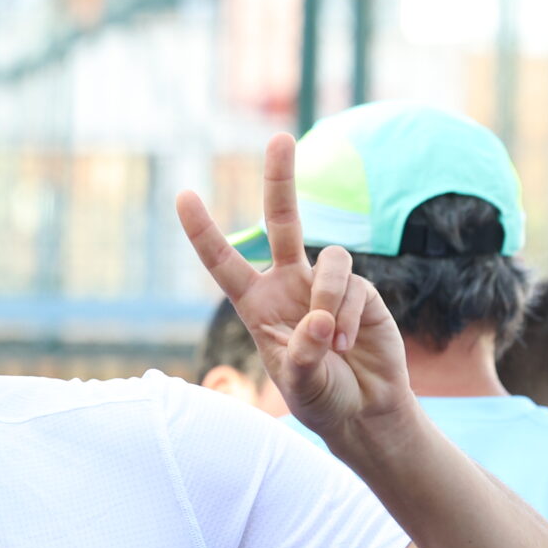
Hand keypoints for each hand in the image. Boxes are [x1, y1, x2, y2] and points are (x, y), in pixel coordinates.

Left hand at [175, 132, 415, 440]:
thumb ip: (304, 356)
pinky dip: (351, 317)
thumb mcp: (300, 384)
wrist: (363, 411)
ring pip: (331, 259)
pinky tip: (349, 345)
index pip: (224, 262)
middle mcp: (289, 285)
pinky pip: (355, 288)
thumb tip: (319, 321)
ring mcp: (327, 284)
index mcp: (256, 305)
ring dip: (330, 299)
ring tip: (332, 342)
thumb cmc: (320, 398)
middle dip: (280, 179)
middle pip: (284, 221)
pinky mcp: (363, 291)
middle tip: (280, 136)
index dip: (203, 231)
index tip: (183, 195)